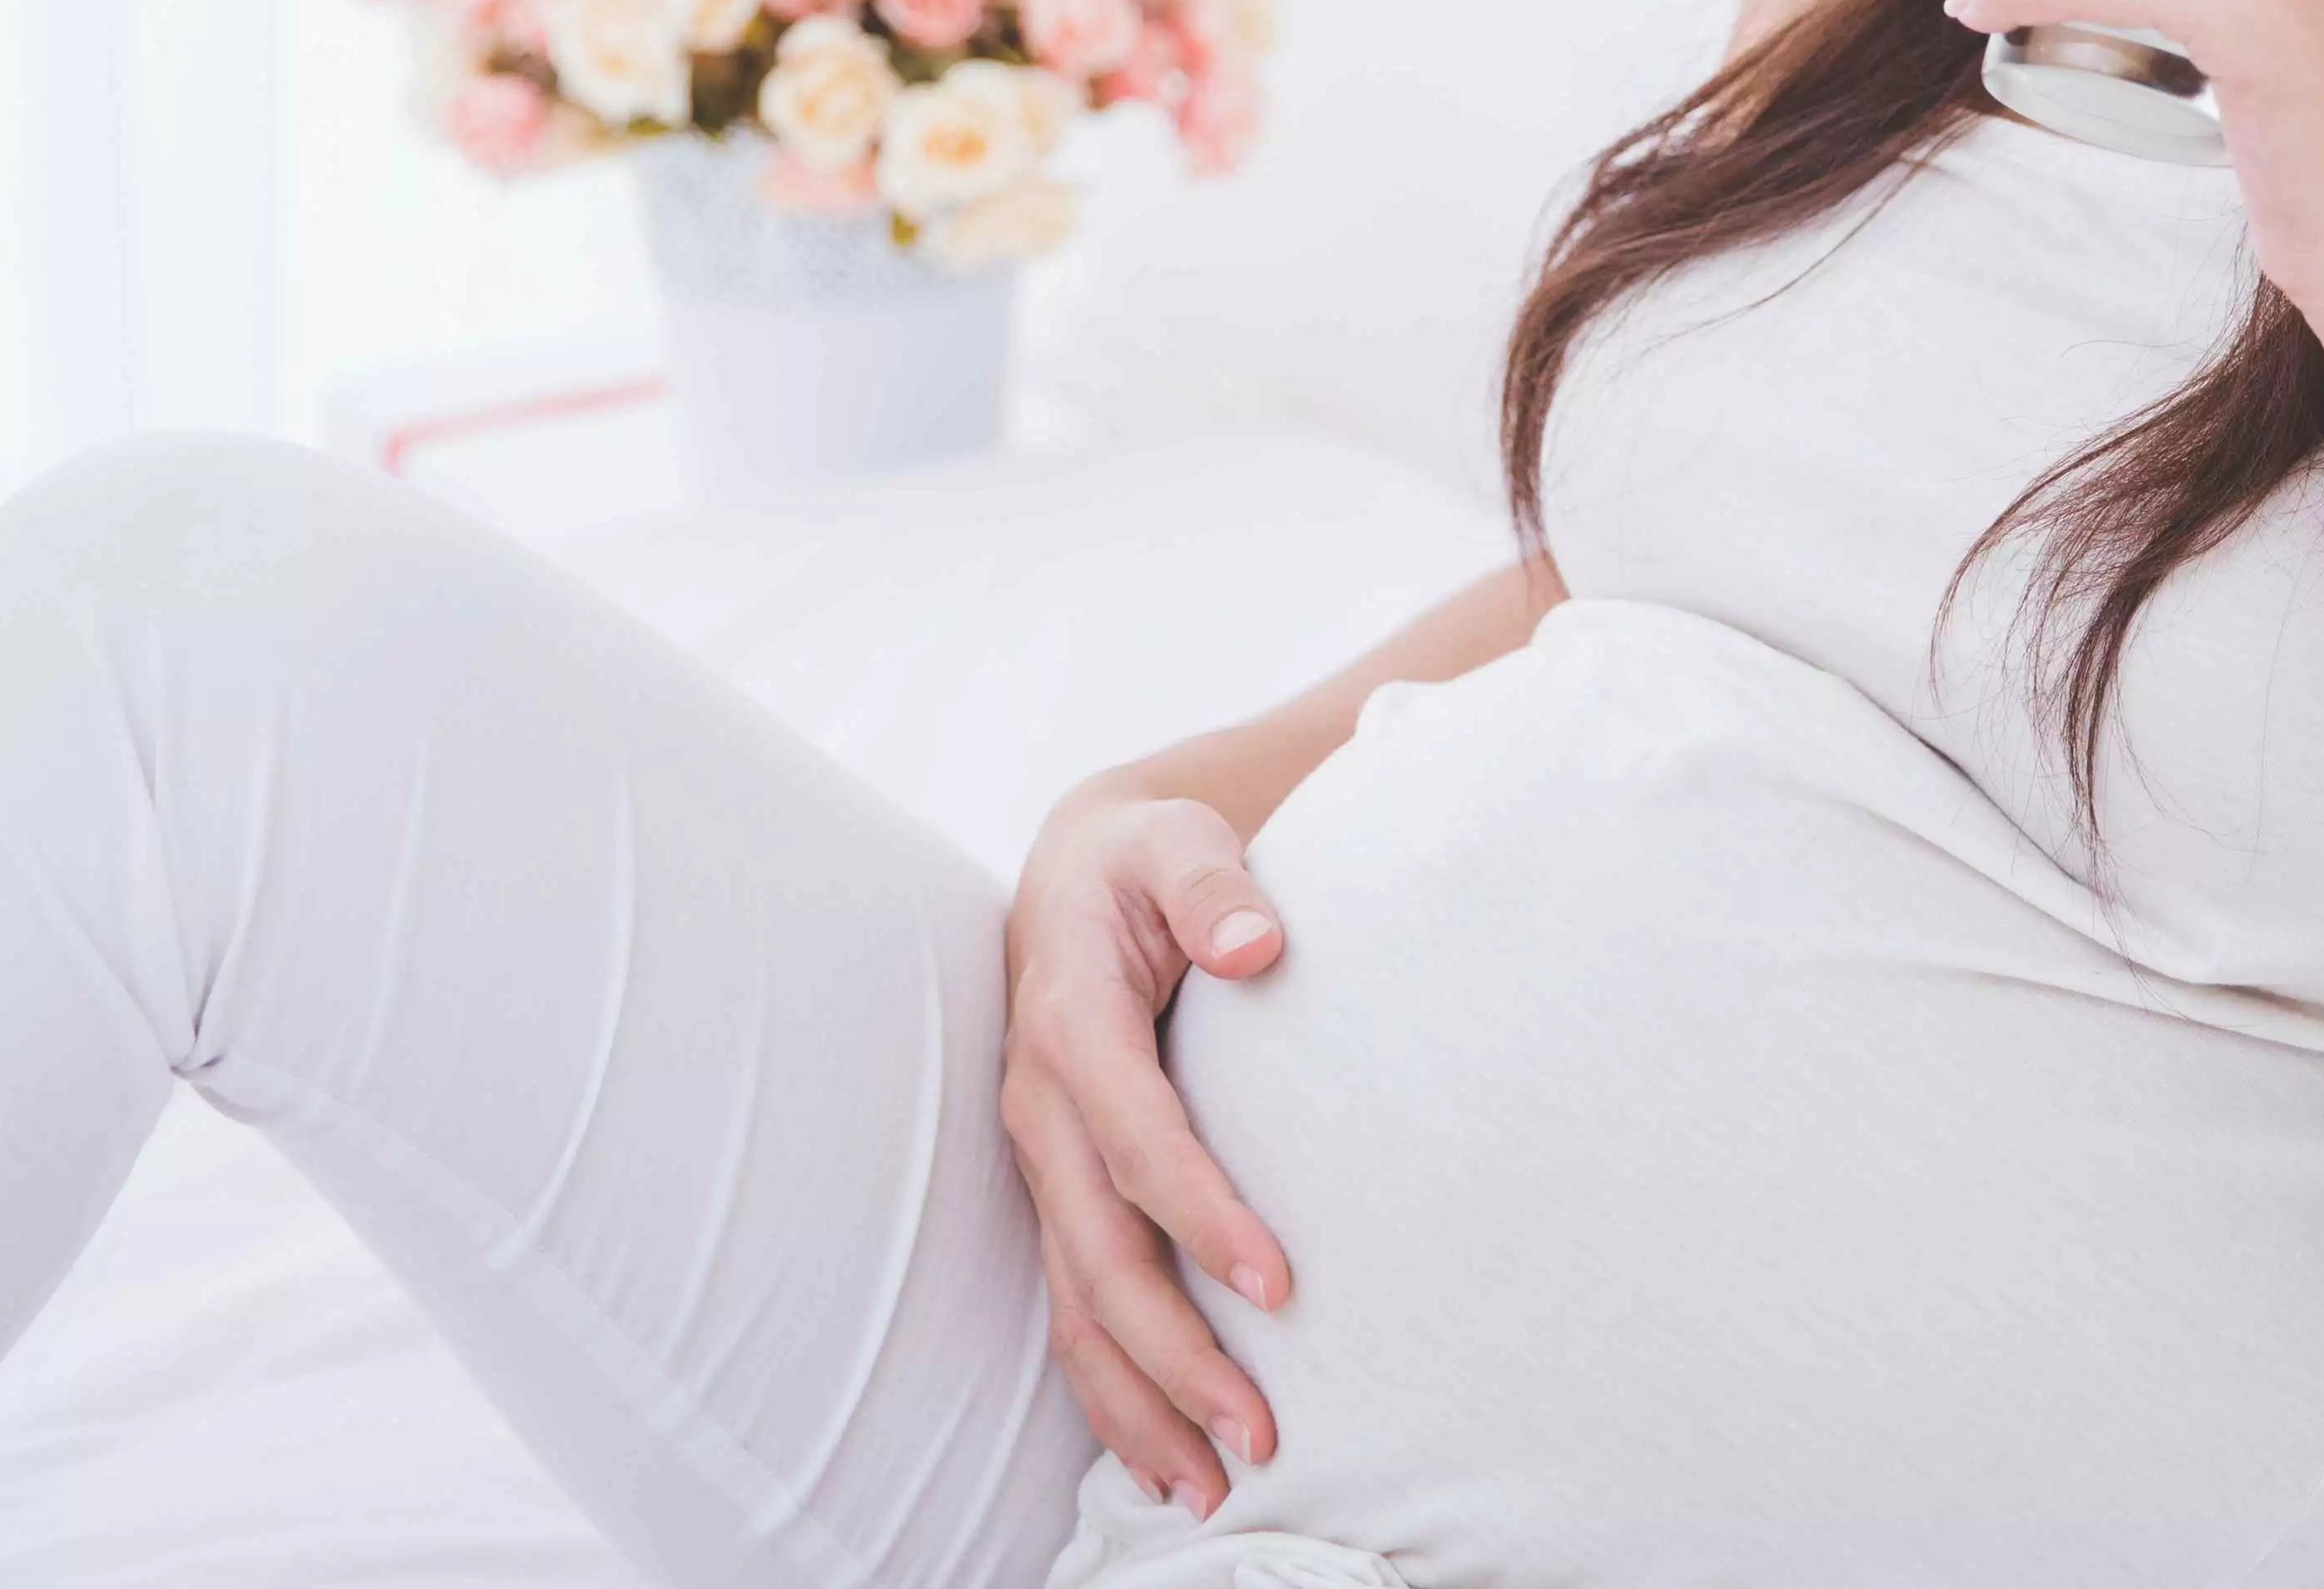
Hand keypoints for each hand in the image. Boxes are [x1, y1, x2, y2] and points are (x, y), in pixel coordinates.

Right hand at [999, 775, 1297, 1518]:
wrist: (1079, 869)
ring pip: (1076, 1303)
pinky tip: (1162, 1459)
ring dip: (1138, 1402)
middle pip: (1098, 1251)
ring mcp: (1043, 1160)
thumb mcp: (1177, 838)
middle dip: (1173, 1351)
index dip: (1199, 1212)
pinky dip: (1111, 1390)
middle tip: (1259, 1433)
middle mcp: (1043, 1105)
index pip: (1135, 1136)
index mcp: (1072, 1019)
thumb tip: (1258, 941)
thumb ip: (1213, 884)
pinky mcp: (1059, 1192)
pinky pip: (1074, 1305)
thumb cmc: (1147, 858)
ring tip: (1212, 1485)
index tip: (1280, 1281)